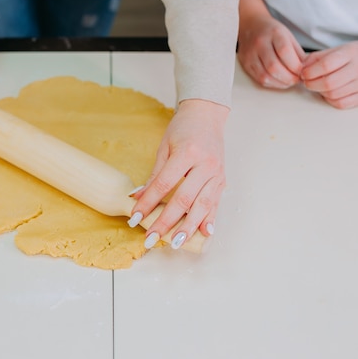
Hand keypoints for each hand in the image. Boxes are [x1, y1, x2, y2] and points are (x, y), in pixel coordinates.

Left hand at [130, 99, 227, 249]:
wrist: (207, 116)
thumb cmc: (183, 130)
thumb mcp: (164, 148)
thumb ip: (154, 175)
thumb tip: (137, 198)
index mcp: (187, 153)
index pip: (164, 184)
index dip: (149, 203)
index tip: (135, 218)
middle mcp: (205, 165)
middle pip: (183, 199)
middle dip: (166, 221)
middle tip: (152, 237)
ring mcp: (216, 174)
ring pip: (202, 205)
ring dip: (188, 227)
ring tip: (176, 242)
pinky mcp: (222, 181)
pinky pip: (215, 204)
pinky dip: (209, 220)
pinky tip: (204, 233)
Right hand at [238, 15, 305, 88]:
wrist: (251, 26)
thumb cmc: (272, 32)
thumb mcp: (288, 36)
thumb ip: (297, 53)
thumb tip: (306, 70)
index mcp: (274, 33)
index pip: (285, 52)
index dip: (295, 66)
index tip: (302, 72)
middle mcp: (260, 43)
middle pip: (274, 66)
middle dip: (288, 78)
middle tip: (296, 80)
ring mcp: (250, 54)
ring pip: (265, 76)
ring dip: (279, 83)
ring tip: (288, 82)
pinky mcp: (245, 64)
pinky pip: (258, 78)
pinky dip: (271, 83)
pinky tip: (278, 81)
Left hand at [301, 39, 357, 108]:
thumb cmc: (350, 56)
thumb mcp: (335, 50)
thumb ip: (315, 58)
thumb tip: (299, 69)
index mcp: (350, 53)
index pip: (325, 65)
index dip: (309, 72)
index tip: (303, 74)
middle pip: (328, 83)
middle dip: (311, 84)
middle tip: (307, 82)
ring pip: (333, 95)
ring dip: (320, 92)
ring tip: (319, 86)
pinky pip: (341, 104)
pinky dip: (330, 100)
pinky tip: (329, 93)